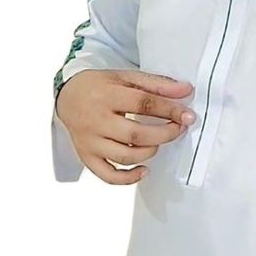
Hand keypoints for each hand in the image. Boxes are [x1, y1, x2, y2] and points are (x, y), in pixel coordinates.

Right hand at [55, 68, 195, 183]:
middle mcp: (95, 120)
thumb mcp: (126, 77)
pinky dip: (129, 178)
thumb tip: (186, 90)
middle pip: (136, 134)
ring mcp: (89, 141)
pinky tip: (144, 170)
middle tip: (178, 129)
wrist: (67, 96)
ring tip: (157, 143)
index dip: (170, 110)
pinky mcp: (87, 156)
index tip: (188, 116)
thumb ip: (157, 84)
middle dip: (164, 134)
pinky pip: (108, 175)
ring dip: (149, 152)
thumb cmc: (100, 87)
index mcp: (106, 95)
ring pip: (125, 156)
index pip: (143, 104)